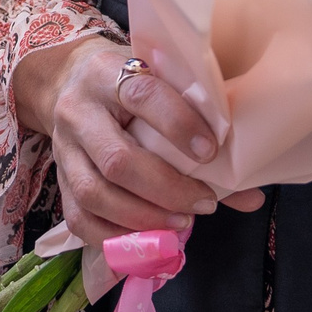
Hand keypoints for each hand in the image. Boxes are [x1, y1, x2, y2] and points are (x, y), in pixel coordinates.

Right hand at [11, 38, 235, 246]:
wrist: (66, 79)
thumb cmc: (128, 82)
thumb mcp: (159, 83)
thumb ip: (197, 128)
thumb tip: (251, 194)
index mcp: (106, 73)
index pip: (141, 95)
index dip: (177, 124)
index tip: (211, 151)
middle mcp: (79, 110)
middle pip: (117, 159)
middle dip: (166, 189)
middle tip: (203, 202)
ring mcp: (64, 148)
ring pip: (95, 193)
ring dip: (143, 217)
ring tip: (180, 224)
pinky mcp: (59, 179)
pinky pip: (79, 218)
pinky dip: (114, 236)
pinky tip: (146, 238)